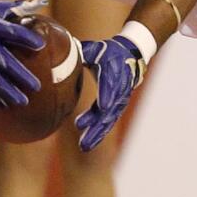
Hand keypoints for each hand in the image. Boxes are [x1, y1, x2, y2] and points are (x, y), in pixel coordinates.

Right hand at [0, 0, 46, 107]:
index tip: (41, 45)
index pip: (11, 32)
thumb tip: (42, 1)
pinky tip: (2, 104)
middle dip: (20, 75)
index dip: (25, 38)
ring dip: (7, 91)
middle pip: (3, 61)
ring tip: (23, 101)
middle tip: (37, 86)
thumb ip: (18, 7)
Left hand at [76, 36, 146, 150]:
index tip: (102, 107)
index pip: (111, 87)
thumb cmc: (108, 51)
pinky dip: (99, 131)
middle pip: (109, 111)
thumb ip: (82, 51)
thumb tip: (65, 49)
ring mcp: (119, 100)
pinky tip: (87, 142)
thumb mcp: (95, 49)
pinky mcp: (116, 106)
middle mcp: (119, 90)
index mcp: (113, 73)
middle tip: (84, 140)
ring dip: (97, 134)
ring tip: (83, 147)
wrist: (130, 55)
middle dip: (97, 126)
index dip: (107, 97)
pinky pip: (108, 120)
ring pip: (108, 120)